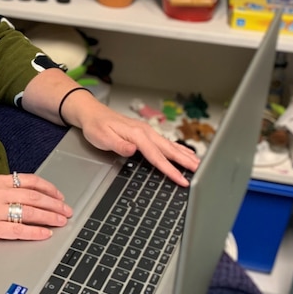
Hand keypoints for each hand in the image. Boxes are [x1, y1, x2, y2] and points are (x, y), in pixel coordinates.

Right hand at [0, 173, 72, 249]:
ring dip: (49, 218)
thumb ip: (0, 190)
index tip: (59, 195)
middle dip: (54, 204)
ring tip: (61, 222)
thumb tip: (22, 194)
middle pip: (34, 197)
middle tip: (67, 210)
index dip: (48, 188)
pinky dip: (35, 232)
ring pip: (29, 213)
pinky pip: (18, 230)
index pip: (29, 181)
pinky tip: (45, 234)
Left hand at [78, 101, 199, 185]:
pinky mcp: (145, 133)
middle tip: (200, 172)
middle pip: (169, 149)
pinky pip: (165, 142)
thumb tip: (133, 150)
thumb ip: (119, 145)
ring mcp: (147, 131)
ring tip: (198, 163)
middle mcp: (145, 131)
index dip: (170, 169)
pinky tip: (184, 152)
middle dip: (185, 162)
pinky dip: (177, 148)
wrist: (92, 113)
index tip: (181, 179)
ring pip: (170, 145)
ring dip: (184, 155)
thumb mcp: (102, 137)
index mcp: (137, 134)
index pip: (157, 156)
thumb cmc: (96, 126)